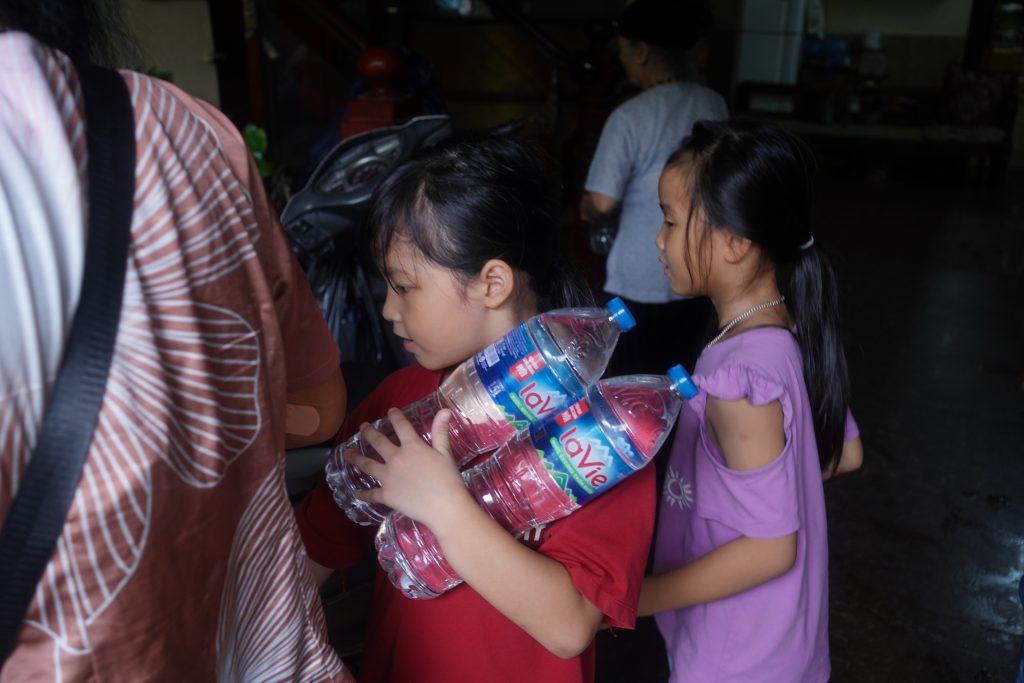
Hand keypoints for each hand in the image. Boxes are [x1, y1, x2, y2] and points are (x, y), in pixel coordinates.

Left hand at [345, 408, 474, 530]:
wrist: (444, 507)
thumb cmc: (448, 479)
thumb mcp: (446, 453)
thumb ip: (441, 431)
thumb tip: (444, 410)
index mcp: (412, 447)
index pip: (401, 426)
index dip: (395, 416)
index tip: (390, 411)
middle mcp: (396, 459)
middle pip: (378, 442)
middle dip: (368, 432)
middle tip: (362, 427)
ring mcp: (388, 477)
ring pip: (367, 465)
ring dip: (355, 458)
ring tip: (346, 453)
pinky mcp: (386, 495)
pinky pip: (372, 494)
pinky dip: (363, 494)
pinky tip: (356, 494)